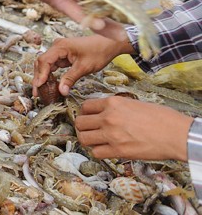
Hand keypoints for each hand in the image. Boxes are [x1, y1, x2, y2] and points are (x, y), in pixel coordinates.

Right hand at [33, 35, 131, 96]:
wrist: (109, 44)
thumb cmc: (98, 52)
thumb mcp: (84, 67)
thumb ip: (70, 79)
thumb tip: (61, 91)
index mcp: (60, 46)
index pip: (44, 61)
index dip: (40, 75)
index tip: (38, 87)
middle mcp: (57, 46)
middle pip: (42, 62)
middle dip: (38, 77)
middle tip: (36, 92)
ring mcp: (59, 50)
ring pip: (46, 64)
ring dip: (43, 76)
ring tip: (40, 90)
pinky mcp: (63, 54)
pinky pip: (53, 65)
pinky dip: (51, 74)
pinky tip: (50, 83)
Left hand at [76, 97, 191, 161]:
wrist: (176, 134)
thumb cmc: (161, 118)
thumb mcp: (134, 103)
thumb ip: (116, 107)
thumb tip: (105, 112)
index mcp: (112, 103)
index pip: (85, 106)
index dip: (85, 113)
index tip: (89, 117)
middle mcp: (108, 117)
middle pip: (80, 122)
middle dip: (83, 127)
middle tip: (90, 130)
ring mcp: (112, 134)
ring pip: (84, 138)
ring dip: (88, 140)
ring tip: (96, 141)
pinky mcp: (118, 151)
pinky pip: (96, 152)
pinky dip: (99, 152)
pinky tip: (106, 150)